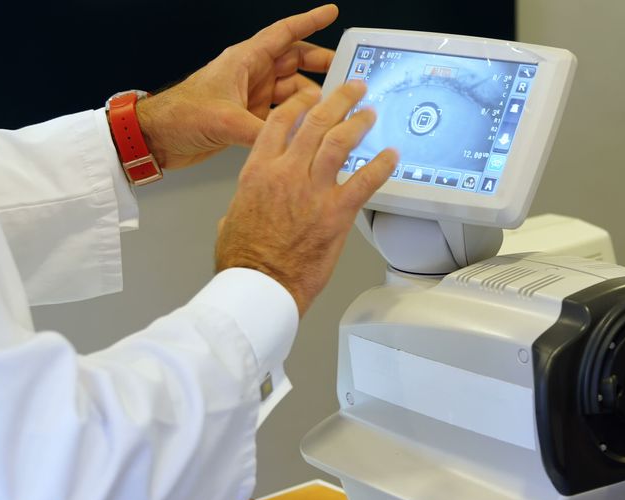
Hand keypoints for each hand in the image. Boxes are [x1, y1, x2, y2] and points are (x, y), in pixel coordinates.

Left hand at [133, 5, 339, 168]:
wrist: (156, 138)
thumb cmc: (179, 115)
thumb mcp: (222, 120)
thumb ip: (259, 130)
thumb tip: (289, 140)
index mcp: (243, 61)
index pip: (283, 34)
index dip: (308, 21)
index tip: (330, 13)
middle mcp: (250, 76)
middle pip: (295, 62)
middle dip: (322, 65)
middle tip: (347, 71)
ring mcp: (251, 97)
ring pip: (292, 90)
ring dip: (311, 97)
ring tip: (333, 105)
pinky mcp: (249, 118)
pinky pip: (283, 114)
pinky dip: (298, 119)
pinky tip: (311, 126)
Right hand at [214, 81, 397, 315]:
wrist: (259, 284)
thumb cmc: (244, 259)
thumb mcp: (233, 218)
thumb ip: (247, 201)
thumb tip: (248, 204)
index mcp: (258, 171)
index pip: (280, 122)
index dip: (300, 103)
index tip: (312, 97)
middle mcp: (286, 173)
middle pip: (316, 123)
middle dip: (339, 101)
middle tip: (353, 91)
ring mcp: (313, 191)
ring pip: (340, 142)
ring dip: (359, 123)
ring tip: (371, 114)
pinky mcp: (336, 213)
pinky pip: (365, 180)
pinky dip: (382, 165)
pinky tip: (392, 156)